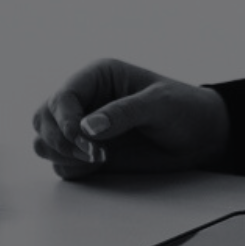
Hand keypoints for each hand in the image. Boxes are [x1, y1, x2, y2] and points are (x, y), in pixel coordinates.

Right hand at [30, 57, 228, 179]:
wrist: (201, 137)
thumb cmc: (184, 109)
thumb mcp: (159, 105)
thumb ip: (123, 113)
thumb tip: (87, 128)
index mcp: (97, 76)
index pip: (62, 96)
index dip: (66, 120)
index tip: (85, 142)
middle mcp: (84, 100)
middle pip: (43, 118)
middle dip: (60, 139)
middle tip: (93, 155)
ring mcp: (83, 128)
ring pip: (44, 140)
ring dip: (61, 154)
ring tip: (97, 159)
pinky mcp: (86, 153)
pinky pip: (59, 163)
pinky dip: (70, 168)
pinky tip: (99, 166)